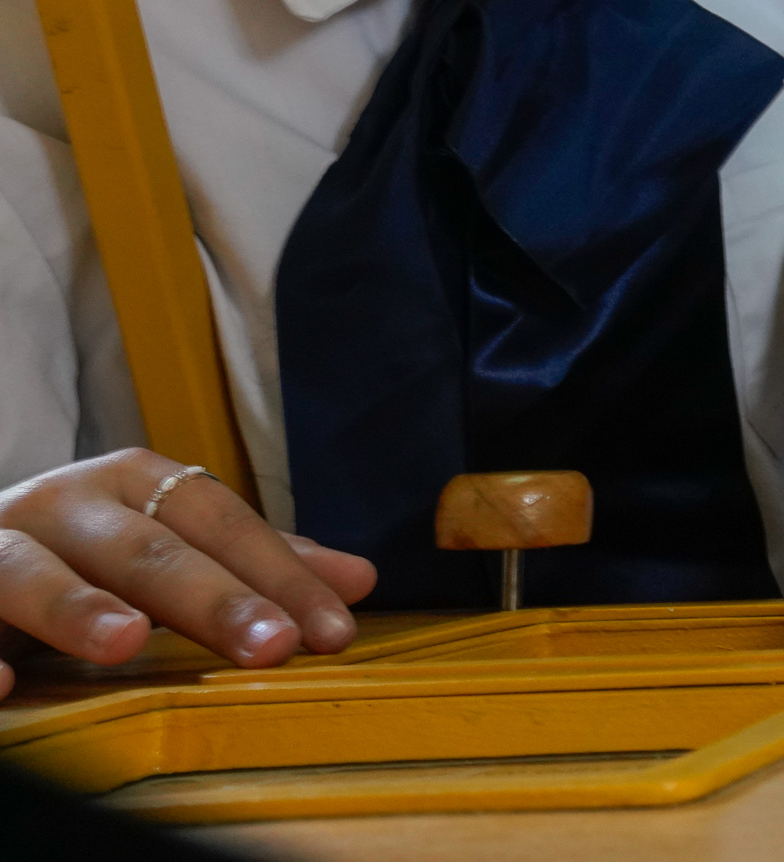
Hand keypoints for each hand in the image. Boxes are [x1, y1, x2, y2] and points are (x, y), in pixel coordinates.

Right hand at [0, 450, 373, 691]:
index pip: (221, 524)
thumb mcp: (171, 545)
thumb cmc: (90, 552)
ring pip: (32, 572)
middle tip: (272, 648)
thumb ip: (256, 564)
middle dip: (210, 598)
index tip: (333, 631)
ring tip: (126, 645)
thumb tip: (359, 580)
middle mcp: (65, 504)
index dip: (278, 574)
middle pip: (144, 549)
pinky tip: (2, 687)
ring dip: (78, 609)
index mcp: (134, 484)